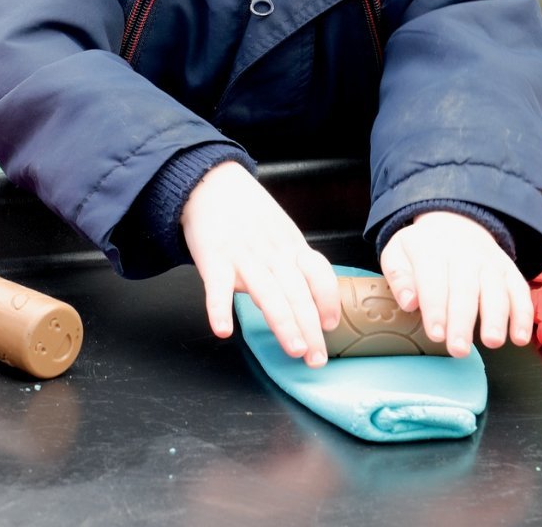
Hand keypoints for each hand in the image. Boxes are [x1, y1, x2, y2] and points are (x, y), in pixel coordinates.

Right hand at [181, 161, 340, 366]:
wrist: (211, 182)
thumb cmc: (246, 211)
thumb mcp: (280, 231)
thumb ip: (292, 262)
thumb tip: (310, 299)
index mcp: (290, 245)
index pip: (318, 273)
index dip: (328, 299)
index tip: (331, 325)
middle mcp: (271, 252)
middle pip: (296, 292)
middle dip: (310, 327)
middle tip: (316, 358)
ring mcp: (243, 255)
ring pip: (267, 292)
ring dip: (283, 322)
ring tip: (293, 348)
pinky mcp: (213, 257)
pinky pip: (217, 286)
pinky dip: (219, 307)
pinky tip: (223, 329)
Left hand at [380, 211, 533, 358]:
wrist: (454, 223)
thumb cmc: (422, 249)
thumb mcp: (398, 253)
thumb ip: (399, 277)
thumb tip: (408, 302)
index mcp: (431, 250)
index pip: (433, 281)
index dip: (435, 310)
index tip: (436, 335)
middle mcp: (463, 254)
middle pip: (464, 289)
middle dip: (463, 321)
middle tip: (459, 349)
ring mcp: (489, 262)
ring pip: (495, 290)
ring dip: (496, 318)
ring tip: (492, 342)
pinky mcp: (509, 271)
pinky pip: (520, 291)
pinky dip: (522, 315)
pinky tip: (520, 338)